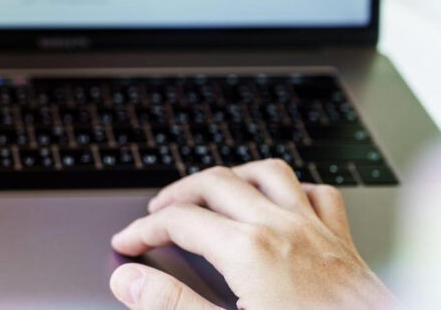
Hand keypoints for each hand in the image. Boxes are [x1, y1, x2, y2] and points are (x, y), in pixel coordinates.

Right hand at [108, 159, 397, 309]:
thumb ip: (172, 304)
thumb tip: (129, 278)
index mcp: (248, 251)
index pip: (179, 221)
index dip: (143, 231)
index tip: (126, 245)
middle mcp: (282, 228)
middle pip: (215, 183)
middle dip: (177, 194)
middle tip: (156, 215)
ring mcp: (316, 230)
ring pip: (266, 173)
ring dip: (232, 177)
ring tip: (211, 193)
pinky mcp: (343, 242)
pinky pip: (317, 194)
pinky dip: (292, 190)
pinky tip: (280, 203)